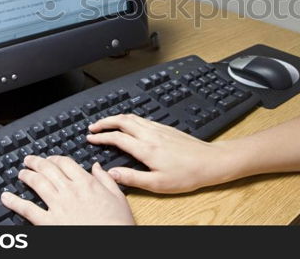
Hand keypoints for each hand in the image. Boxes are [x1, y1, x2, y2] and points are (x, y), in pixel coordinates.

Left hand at [0, 155, 134, 224]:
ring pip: (37, 184)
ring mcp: (58, 206)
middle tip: (29, 160)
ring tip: (21, 173)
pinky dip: (15, 202)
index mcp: (86, 183)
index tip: (51, 159)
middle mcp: (70, 191)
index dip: (55, 158)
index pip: (66, 163)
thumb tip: (97, 166)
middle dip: (37, 163)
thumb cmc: (117, 223)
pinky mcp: (49, 223)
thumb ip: (106, 179)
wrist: (111, 242)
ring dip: (27, 176)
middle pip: (49, 170)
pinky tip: (6, 197)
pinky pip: (27, 209)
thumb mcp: (118, 196)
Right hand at [87, 113, 231, 192]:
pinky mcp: (166, 128)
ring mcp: (159, 129)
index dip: (101, 137)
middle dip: (104, 121)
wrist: (209, 161)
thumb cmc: (187, 174)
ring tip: (106, 123)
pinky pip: (142, 118)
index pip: (117, 138)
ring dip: (116, 117)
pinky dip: (129, 118)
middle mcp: (151, 134)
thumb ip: (132, 177)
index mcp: (146, 148)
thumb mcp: (157, 183)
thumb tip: (112, 173)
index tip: (90, 138)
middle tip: (93, 126)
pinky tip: (129, 124)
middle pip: (122, 120)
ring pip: (132, 116)